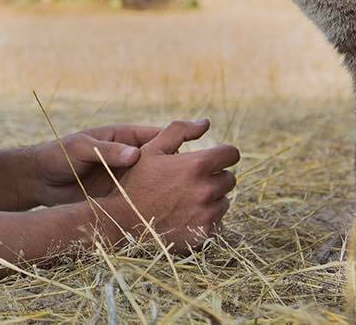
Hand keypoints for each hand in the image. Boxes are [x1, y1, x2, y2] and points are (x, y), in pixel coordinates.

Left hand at [26, 120, 208, 207]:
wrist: (39, 181)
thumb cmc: (59, 156)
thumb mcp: (82, 148)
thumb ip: (108, 150)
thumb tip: (137, 155)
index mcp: (125, 140)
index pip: (162, 137)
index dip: (184, 137)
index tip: (206, 140)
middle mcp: (132, 160)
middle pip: (169, 163)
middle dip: (189, 169)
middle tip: (213, 177)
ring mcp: (129, 182)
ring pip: (162, 186)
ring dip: (178, 192)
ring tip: (203, 200)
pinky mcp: (122, 200)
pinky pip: (147, 203)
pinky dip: (160, 210)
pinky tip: (176, 220)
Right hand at [103, 122, 239, 249]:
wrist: (124, 221)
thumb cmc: (137, 181)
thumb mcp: (152, 149)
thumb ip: (180, 130)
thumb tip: (206, 122)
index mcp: (196, 165)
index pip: (232, 154)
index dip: (223, 154)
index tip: (214, 159)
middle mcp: (206, 189)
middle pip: (229, 178)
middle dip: (215, 176)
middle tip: (193, 180)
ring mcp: (207, 213)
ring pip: (224, 201)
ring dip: (212, 198)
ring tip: (187, 198)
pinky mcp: (205, 232)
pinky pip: (218, 221)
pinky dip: (207, 218)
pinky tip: (187, 215)